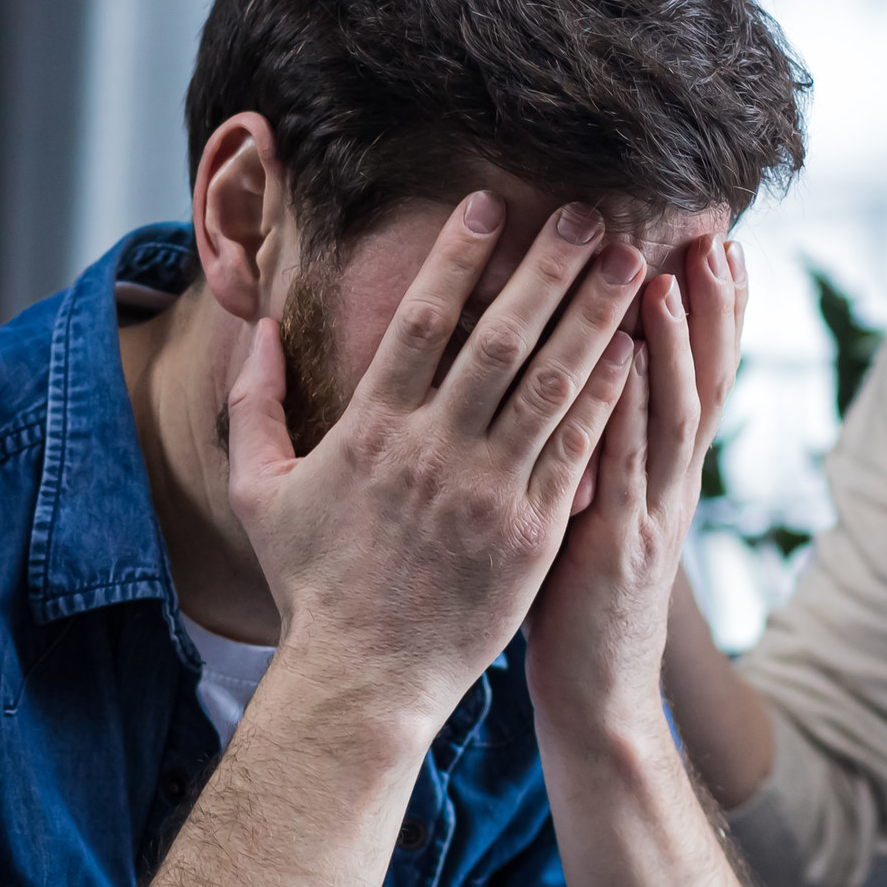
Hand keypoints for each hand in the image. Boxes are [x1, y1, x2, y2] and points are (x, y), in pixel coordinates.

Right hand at [226, 193, 643, 738]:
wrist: (362, 681)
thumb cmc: (310, 587)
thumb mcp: (259, 492)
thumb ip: (252, 405)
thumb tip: (255, 330)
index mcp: (372, 431)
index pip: (420, 322)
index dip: (456, 258)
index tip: (488, 205)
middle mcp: (435, 451)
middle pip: (501, 337)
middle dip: (546, 267)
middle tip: (584, 212)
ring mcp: (489, 492)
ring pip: (553, 384)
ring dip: (594, 315)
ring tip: (625, 262)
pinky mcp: (533, 533)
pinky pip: (578, 450)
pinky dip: (608, 395)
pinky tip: (635, 350)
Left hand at [525, 234, 746, 740]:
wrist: (600, 701)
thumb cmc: (583, 609)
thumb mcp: (599, 516)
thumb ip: (601, 455)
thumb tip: (586, 389)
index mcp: (666, 477)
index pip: (701, 378)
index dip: (715, 314)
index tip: (721, 246)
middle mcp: (671, 487)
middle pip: (705, 381)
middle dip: (712, 309)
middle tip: (717, 237)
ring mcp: (650, 514)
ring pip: (671, 415)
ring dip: (672, 344)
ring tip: (666, 276)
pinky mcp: (616, 544)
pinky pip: (623, 463)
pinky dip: (626, 408)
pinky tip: (620, 360)